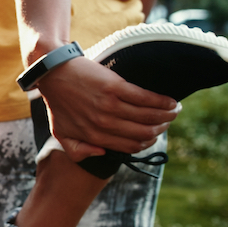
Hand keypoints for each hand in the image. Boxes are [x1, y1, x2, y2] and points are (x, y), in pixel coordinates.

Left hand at [36, 58, 178, 159]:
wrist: (53, 72)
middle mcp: (103, 124)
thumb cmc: (58, 102)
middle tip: (169, 120)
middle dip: (161, 128)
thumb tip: (103, 154)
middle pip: (144, 133)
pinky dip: (162, 101)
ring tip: (175, 109)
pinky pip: (146, 98)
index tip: (156, 134)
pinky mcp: (114, 87)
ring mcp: (109, 106)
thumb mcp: (61, 133)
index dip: (148, 142)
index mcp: (94, 137)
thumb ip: (78, 150)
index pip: (130, 146)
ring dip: (167, 115)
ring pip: (149, 116)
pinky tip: (170, 100)